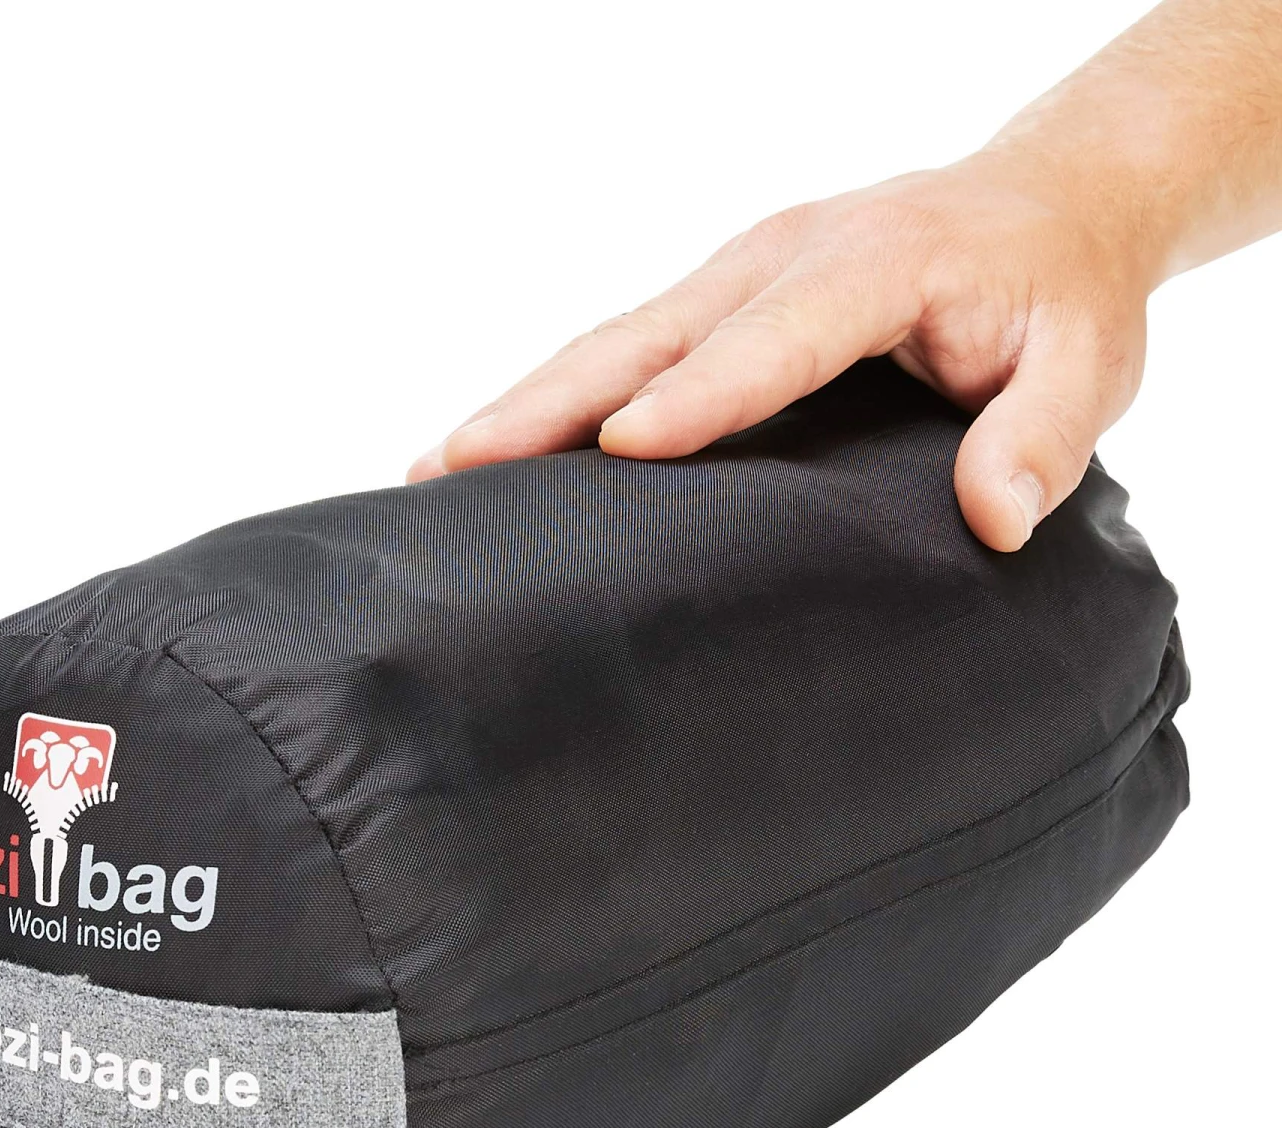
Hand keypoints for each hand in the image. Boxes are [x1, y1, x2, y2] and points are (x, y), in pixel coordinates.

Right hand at [408, 151, 1152, 551]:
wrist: (1048, 204)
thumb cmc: (1061, 291)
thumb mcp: (1092, 363)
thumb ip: (1044, 435)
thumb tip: (994, 518)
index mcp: (877, 264)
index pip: (778, 336)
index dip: (700, 393)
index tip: (621, 444)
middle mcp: (785, 256)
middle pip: (650, 331)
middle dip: (549, 399)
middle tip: (458, 463)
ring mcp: (742, 272)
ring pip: (616, 336)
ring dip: (527, 398)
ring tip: (442, 464)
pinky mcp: (720, 297)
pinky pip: (630, 344)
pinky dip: (561, 393)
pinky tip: (507, 445)